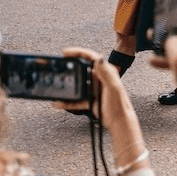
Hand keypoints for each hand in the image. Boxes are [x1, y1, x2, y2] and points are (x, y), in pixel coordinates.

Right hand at [55, 48, 147, 175]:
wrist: (119, 122)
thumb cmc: (119, 105)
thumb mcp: (113, 88)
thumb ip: (107, 74)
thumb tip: (99, 59)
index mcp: (107, 73)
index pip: (92, 58)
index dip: (79, 53)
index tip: (65, 53)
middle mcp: (100, 79)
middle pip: (83, 69)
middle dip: (71, 66)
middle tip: (58, 65)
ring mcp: (95, 89)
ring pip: (78, 84)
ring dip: (68, 84)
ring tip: (57, 83)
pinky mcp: (91, 100)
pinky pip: (76, 99)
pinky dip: (68, 101)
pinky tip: (58, 103)